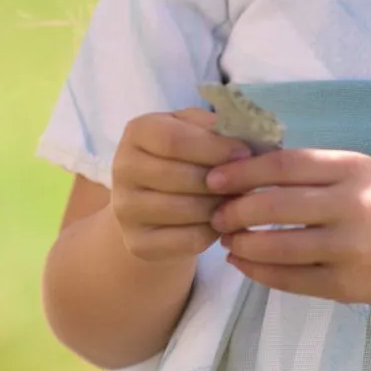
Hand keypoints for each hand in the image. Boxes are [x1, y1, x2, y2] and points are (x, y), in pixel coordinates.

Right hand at [109, 108, 255, 263]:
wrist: (155, 203)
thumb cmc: (184, 157)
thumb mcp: (195, 130)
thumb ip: (216, 128)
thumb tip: (248, 136)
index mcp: (138, 131)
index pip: (175, 140)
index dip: (215, 148)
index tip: (245, 153)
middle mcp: (123, 168)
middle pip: (183, 176)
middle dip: (223, 180)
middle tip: (247, 182)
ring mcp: (126, 209)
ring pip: (189, 209)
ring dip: (221, 206)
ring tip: (235, 200)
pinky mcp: (138, 242)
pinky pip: (190, 239)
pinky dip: (213, 231)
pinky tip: (219, 221)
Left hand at [205, 147, 370, 305]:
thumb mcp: (362, 169)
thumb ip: (314, 168)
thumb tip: (247, 166)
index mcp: (353, 170)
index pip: (283, 166)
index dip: (242, 172)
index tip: (215, 178)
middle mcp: (350, 208)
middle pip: (274, 207)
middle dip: (234, 211)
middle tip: (216, 214)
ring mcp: (347, 251)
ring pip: (276, 248)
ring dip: (242, 244)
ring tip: (228, 240)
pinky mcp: (343, 286)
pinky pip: (289, 280)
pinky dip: (258, 272)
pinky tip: (243, 264)